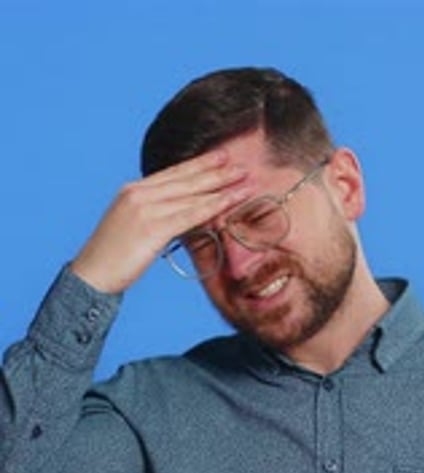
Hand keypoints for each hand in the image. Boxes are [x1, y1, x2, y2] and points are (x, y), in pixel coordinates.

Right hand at [70, 150, 249, 293]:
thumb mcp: (131, 229)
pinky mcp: (151, 228)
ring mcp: (144, 209)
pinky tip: (229, 201)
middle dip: (214, 169)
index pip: (172, 174)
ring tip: (243, 179)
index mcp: (132, 191)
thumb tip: (179, 219)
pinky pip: (189, 215)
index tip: (219, 157)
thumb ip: (154, 217)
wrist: (91, 275)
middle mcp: (138, 194)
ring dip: (220, 186)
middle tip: (239, 161)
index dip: (198, 164)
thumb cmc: (111, 259)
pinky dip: (212, 207)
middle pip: (184, 178)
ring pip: (190, 194)